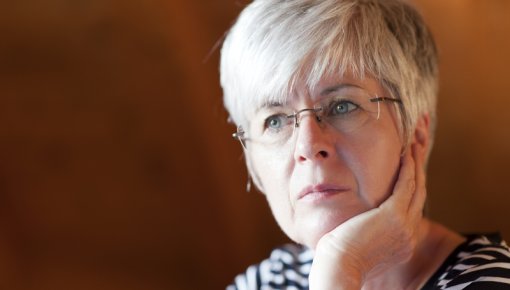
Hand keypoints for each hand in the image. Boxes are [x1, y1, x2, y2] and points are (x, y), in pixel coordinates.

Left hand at [309, 144, 426, 289]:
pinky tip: (405, 153)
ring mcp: (405, 226)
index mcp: (403, 243)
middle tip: (419, 149)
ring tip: (415, 144)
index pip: (412, 209)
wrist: (338, 267)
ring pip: (417, 186)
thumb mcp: (361, 245)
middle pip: (420, 195)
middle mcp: (409, 235)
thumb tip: (358, 225)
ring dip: (417, 163)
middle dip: (420, 170)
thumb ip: (368, 234)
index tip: (410, 169)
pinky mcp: (394, 216)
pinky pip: (406, 185)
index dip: (414, 186)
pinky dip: (407, 167)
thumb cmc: (339, 259)